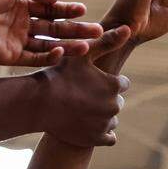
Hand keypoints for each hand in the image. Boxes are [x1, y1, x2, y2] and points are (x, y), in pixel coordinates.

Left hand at [0, 0, 102, 66]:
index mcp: (23, 5)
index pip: (52, 10)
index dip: (68, 10)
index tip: (84, 10)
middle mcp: (23, 24)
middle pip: (55, 29)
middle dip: (76, 30)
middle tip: (97, 32)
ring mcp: (17, 41)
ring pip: (49, 46)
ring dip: (68, 46)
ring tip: (87, 46)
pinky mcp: (9, 56)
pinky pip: (33, 58)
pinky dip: (48, 56)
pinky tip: (61, 52)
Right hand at [35, 26, 133, 146]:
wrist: (39, 104)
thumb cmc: (58, 75)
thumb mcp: (82, 55)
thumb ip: (107, 41)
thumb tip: (128, 28)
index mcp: (114, 86)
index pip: (122, 84)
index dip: (107, 81)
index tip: (92, 81)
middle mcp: (113, 106)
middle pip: (117, 102)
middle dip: (105, 99)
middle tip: (85, 95)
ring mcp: (105, 125)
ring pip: (112, 120)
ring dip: (103, 116)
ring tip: (83, 109)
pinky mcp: (97, 139)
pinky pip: (109, 138)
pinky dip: (102, 133)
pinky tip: (89, 125)